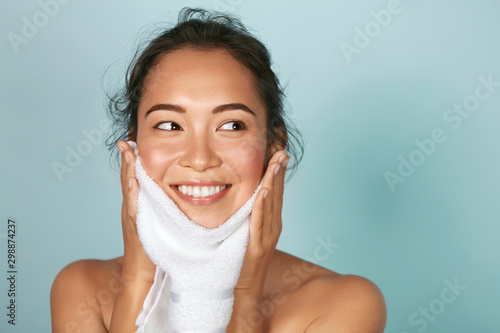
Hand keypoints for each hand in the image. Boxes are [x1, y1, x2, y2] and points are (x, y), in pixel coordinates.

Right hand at [116, 140, 155, 282]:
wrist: (143, 270)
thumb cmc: (151, 246)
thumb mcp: (154, 220)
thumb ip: (156, 205)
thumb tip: (168, 190)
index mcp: (137, 203)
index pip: (133, 177)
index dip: (132, 160)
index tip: (131, 141)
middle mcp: (131, 206)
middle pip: (127, 179)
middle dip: (127, 159)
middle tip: (126, 140)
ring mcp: (132, 215)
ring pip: (128, 189)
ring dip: (128, 171)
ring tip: (128, 152)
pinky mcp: (136, 225)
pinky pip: (133, 206)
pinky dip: (132, 193)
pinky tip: (133, 182)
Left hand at [235, 150, 289, 295]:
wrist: (243, 291)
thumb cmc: (243, 262)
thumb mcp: (250, 235)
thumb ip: (252, 218)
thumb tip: (247, 199)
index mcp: (272, 224)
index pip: (276, 194)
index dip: (278, 174)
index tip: (280, 155)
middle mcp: (273, 229)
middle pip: (277, 196)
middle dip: (279, 173)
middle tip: (282, 152)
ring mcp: (267, 238)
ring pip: (271, 206)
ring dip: (273, 183)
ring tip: (276, 164)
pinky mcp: (257, 248)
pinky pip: (259, 223)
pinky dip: (262, 206)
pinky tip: (264, 191)